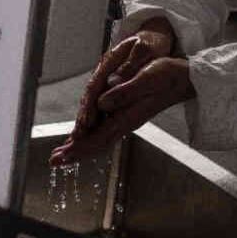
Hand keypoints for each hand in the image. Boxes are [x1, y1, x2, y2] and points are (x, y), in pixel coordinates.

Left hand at [49, 57, 193, 165]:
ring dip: (79, 146)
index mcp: (127, 116)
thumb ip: (125, 92)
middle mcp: (124, 122)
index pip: (98, 138)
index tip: (62, 157)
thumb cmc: (166, 76)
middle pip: (96, 144)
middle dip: (74, 153)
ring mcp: (125, 119)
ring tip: (61, 153)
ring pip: (98, 139)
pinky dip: (89, 136)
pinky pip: (104, 130)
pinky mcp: (126, 113)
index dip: (79, 149)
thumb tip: (102, 102)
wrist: (183, 79)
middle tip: (53, 161)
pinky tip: (81, 136)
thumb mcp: (146, 79)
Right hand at [70, 18, 174, 138]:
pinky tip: (85, 136)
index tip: (85, 122)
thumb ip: (130, 66)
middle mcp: (104, 73)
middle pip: (89, 98)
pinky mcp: (109, 87)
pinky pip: (98, 106)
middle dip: (81, 120)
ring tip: (72, 145)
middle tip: (72, 141)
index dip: (89, 106)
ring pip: (91, 104)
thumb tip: (113, 83)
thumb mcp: (144, 50)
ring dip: (83, 124)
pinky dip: (91, 121)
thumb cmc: (149, 43)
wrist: (151, 39)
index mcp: (110, 61)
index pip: (95, 86)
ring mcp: (105, 81)